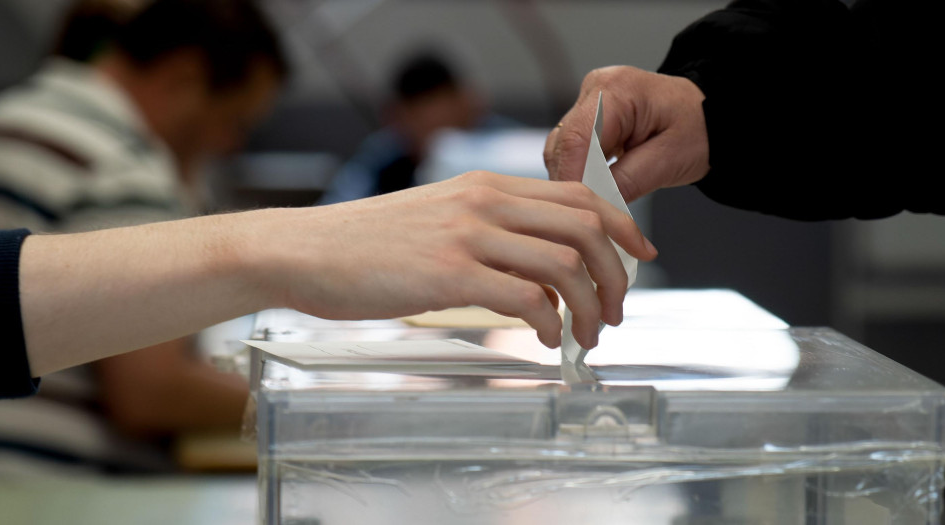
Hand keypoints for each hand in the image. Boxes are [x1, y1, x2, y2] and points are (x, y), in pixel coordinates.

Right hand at [257, 171, 657, 348]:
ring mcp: (466, 235)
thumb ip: (488, 231)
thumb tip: (536, 270)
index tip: (639, 257)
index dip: (621, 226)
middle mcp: (483, 202)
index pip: (579, 194)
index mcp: (485, 186)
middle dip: (616, 274)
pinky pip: (525, 298)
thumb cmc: (363, 245)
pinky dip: (549, 324)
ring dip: (589, 306)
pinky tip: (545, 340)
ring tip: (585, 334)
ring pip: (564, 263)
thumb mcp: (437, 218)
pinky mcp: (448, 274)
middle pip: (585, 227)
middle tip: (616, 311)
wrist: (304, 250)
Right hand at [544, 66, 709, 201]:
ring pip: (560, 151)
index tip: (578, 215)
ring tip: (595, 207)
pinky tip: (597, 190)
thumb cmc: (699, 131)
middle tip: (589, 220)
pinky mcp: (587, 118)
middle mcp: (594, 89)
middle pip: (562, 146)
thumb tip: (592, 206)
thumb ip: (627, 182)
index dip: (572, 180)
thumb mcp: (668, 161)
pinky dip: (580, 173)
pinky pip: (569, 151)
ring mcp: (587, 102)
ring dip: (574, 181)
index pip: (576, 140)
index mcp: (615, 89)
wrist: (710, 117)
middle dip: (573, 184)